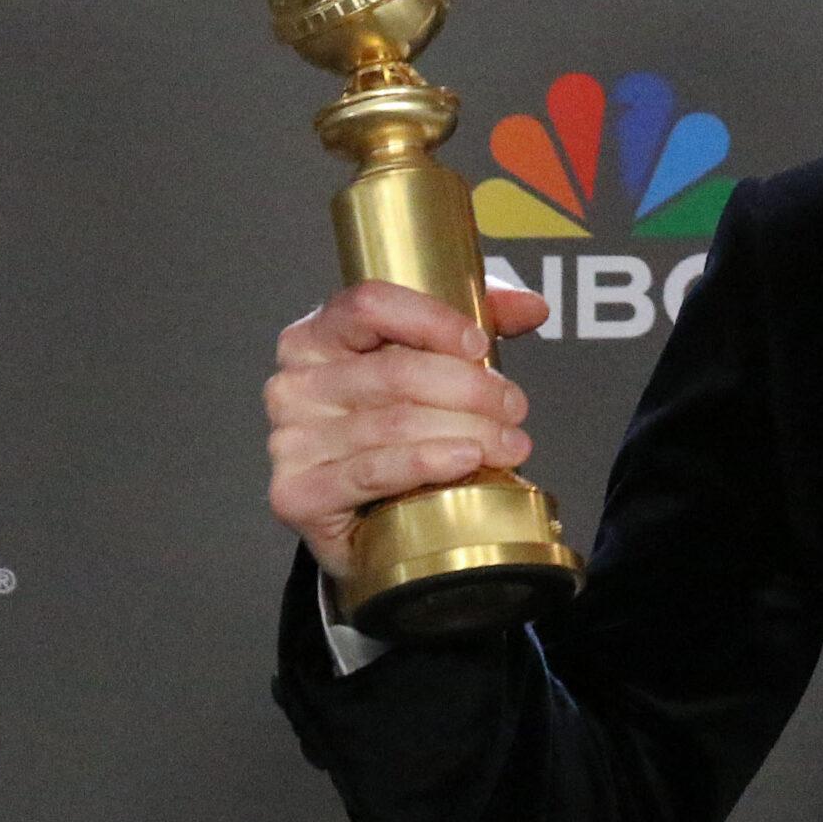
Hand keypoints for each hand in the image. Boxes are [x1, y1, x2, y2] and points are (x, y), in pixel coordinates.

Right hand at [264, 280, 550, 584]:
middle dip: (471, 389)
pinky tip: (465, 460)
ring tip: (508, 443)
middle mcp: (295, 384)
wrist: (365, 516)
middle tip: (514, 407)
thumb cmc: (395, 429)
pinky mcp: (298, 493)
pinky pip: (373, 471)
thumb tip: (531, 307)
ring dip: (468, 431)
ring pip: (395, 423)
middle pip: (395, 372)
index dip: (434, 321)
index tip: (479, 345)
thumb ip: (481, 321)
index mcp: (317, 337)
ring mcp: (291, 440)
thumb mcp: (434, 363)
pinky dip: (427, 462)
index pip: (370, 305)